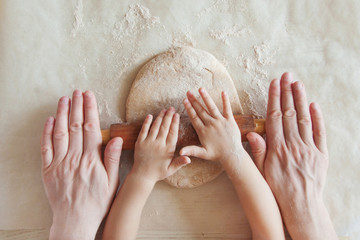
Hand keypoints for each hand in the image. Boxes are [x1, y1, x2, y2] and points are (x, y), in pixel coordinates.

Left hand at [40, 90, 122, 239]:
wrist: (75, 219)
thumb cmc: (96, 202)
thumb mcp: (112, 182)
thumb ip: (112, 159)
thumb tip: (114, 138)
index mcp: (90, 159)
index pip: (90, 128)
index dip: (89, 109)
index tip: (89, 96)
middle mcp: (74, 158)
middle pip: (75, 126)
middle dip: (76, 106)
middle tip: (77, 92)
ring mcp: (59, 163)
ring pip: (60, 133)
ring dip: (62, 114)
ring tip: (64, 99)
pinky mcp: (48, 169)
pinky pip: (46, 147)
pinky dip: (47, 132)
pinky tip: (50, 120)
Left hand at [131, 107, 189, 183]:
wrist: (142, 175)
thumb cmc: (158, 172)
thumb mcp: (171, 169)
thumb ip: (180, 162)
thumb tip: (190, 158)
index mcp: (167, 150)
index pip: (173, 133)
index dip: (175, 123)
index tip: (177, 115)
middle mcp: (158, 144)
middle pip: (164, 127)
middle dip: (168, 116)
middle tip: (171, 108)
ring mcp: (148, 143)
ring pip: (155, 127)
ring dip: (160, 117)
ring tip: (164, 110)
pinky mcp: (140, 143)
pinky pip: (144, 130)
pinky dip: (147, 122)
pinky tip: (150, 116)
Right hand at [179, 88, 243, 165]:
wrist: (232, 155)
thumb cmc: (217, 155)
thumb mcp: (202, 153)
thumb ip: (191, 150)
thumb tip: (180, 152)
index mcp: (203, 131)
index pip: (194, 117)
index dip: (189, 108)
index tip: (184, 100)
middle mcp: (211, 124)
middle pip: (201, 110)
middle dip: (194, 100)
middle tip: (188, 92)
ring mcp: (221, 121)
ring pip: (212, 107)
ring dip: (206, 97)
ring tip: (201, 89)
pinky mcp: (230, 121)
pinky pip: (227, 109)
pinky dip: (225, 100)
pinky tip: (223, 92)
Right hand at [247, 73, 336, 239]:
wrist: (300, 204)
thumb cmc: (278, 187)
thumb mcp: (262, 171)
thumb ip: (258, 151)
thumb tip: (253, 133)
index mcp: (277, 148)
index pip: (275, 117)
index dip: (274, 98)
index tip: (274, 84)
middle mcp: (293, 145)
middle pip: (290, 113)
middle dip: (287, 92)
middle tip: (286, 76)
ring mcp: (309, 148)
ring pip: (304, 119)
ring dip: (301, 99)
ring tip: (298, 83)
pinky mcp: (321, 154)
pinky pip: (320, 132)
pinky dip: (317, 118)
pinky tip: (314, 105)